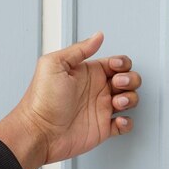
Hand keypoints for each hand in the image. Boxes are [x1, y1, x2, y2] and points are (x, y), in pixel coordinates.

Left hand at [0, 32, 141, 168]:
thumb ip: (79, 49)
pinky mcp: (102, 128)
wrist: (38, 132)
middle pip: (127, 79)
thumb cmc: (41, 99)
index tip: (115, 67)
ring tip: (116, 103)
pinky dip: (127, 123)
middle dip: (130, 79)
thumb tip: (97, 36)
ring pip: (129, 99)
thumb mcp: (55, 64)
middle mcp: (96, 89)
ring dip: (130, 99)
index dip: (121, 63)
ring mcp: (100, 109)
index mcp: (88, 73)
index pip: (115, 63)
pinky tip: (118, 120)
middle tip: (117, 84)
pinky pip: (124, 124)